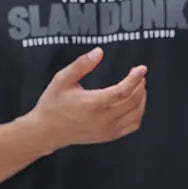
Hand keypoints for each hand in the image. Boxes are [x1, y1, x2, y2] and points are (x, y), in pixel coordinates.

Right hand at [29, 47, 146, 151]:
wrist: (46, 131)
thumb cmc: (53, 104)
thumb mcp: (62, 79)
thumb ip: (81, 64)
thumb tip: (99, 52)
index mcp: (92, 104)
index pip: (123, 91)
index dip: (135, 78)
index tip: (141, 68)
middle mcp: (102, 119)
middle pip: (133, 101)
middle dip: (139, 84)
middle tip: (138, 73)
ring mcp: (107, 130)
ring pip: (136, 114)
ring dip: (141, 98)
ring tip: (137, 85)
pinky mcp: (108, 136)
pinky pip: (132, 125)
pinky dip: (138, 112)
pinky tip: (134, 102)